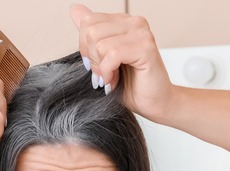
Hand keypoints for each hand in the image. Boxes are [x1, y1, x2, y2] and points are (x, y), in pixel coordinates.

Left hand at [70, 4, 177, 121]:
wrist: (154, 103)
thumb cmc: (130, 85)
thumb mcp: (101, 58)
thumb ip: (89, 34)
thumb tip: (75, 9)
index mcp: (122, 21)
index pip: (87, 21)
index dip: (85, 48)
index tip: (97, 65)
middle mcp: (133, 22)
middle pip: (90, 31)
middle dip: (92, 58)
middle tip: (103, 74)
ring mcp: (141, 33)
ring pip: (100, 43)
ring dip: (101, 68)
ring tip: (111, 78)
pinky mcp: (146, 47)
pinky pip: (112, 54)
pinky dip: (108, 72)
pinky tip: (114, 80)